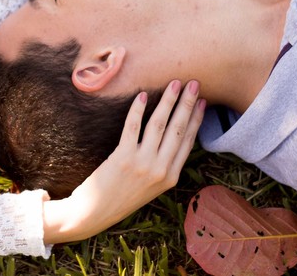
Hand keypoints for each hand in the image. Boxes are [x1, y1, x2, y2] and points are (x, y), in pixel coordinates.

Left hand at [42, 79, 204, 243]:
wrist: (94, 213)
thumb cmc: (122, 196)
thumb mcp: (152, 186)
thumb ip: (163, 165)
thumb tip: (172, 135)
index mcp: (171, 177)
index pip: (188, 141)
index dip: (196, 119)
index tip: (202, 101)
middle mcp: (160, 170)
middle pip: (178, 129)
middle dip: (187, 104)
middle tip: (193, 83)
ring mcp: (142, 164)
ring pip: (159, 125)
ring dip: (168, 101)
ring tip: (174, 84)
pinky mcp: (123, 158)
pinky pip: (133, 127)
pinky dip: (138, 109)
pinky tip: (143, 95)